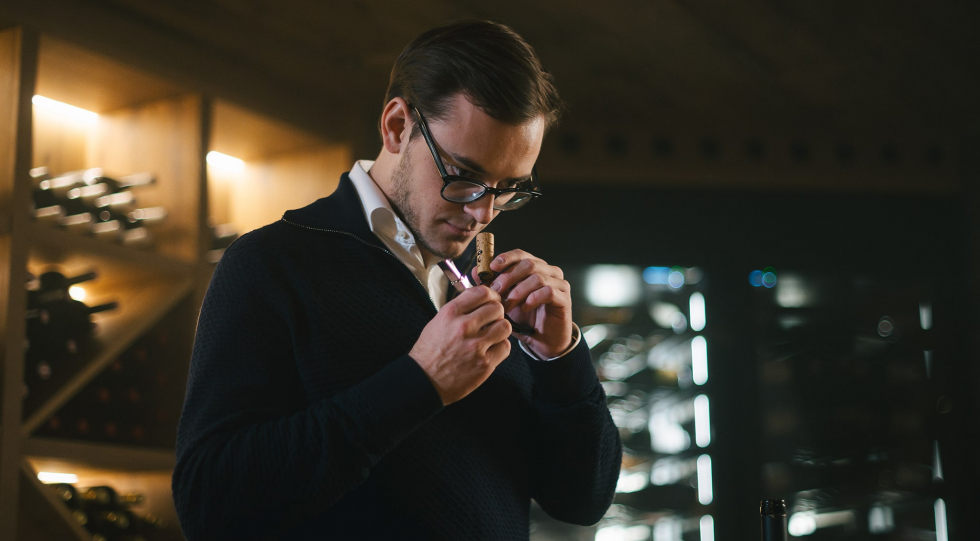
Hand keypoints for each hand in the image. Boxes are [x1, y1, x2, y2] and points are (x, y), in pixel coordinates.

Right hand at [409, 286, 511, 404]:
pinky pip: (505, 347)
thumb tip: (479, 302)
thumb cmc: (429, 353)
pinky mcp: (484, 364)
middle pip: (497, 308)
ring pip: (505, 327)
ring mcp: (475, 346)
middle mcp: (464, 327)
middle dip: (496, 314)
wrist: (424, 381)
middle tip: (491, 321)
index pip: (482, 292)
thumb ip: (459, 311)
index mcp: (451, 313)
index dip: (491, 295)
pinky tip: (491, 350)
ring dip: (500, 330)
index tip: (492, 300)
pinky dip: (500, 348)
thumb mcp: (437, 322)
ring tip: (492, 336)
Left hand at [472, 250, 572, 358]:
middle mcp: (548, 271)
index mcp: (534, 267)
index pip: (520, 254)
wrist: (542, 340)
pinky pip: (548, 291)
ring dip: (518, 290)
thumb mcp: (504, 300)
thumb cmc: (524, 318)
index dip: (506, 258)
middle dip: (509, 276)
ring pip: (537, 277)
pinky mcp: (564, 298)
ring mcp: (559, 283)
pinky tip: (524, 307)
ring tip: (508, 304)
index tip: (492, 267)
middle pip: (528, 263)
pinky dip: (532, 298)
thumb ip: (491, 285)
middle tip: (497, 291)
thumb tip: (476, 271)